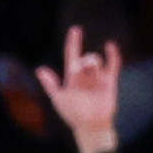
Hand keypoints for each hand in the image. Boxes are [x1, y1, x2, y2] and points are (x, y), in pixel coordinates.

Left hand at [34, 27, 121, 150]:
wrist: (90, 124)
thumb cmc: (72, 113)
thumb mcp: (58, 97)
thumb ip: (50, 84)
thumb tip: (39, 68)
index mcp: (72, 77)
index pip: (72, 55)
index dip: (73, 42)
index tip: (75, 29)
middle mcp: (85, 75)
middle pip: (84, 58)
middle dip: (81, 60)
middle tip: (76, 69)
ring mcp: (98, 78)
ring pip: (96, 59)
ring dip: (91, 60)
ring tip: (90, 68)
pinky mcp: (109, 81)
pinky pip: (113, 65)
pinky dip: (113, 54)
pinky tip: (109, 45)